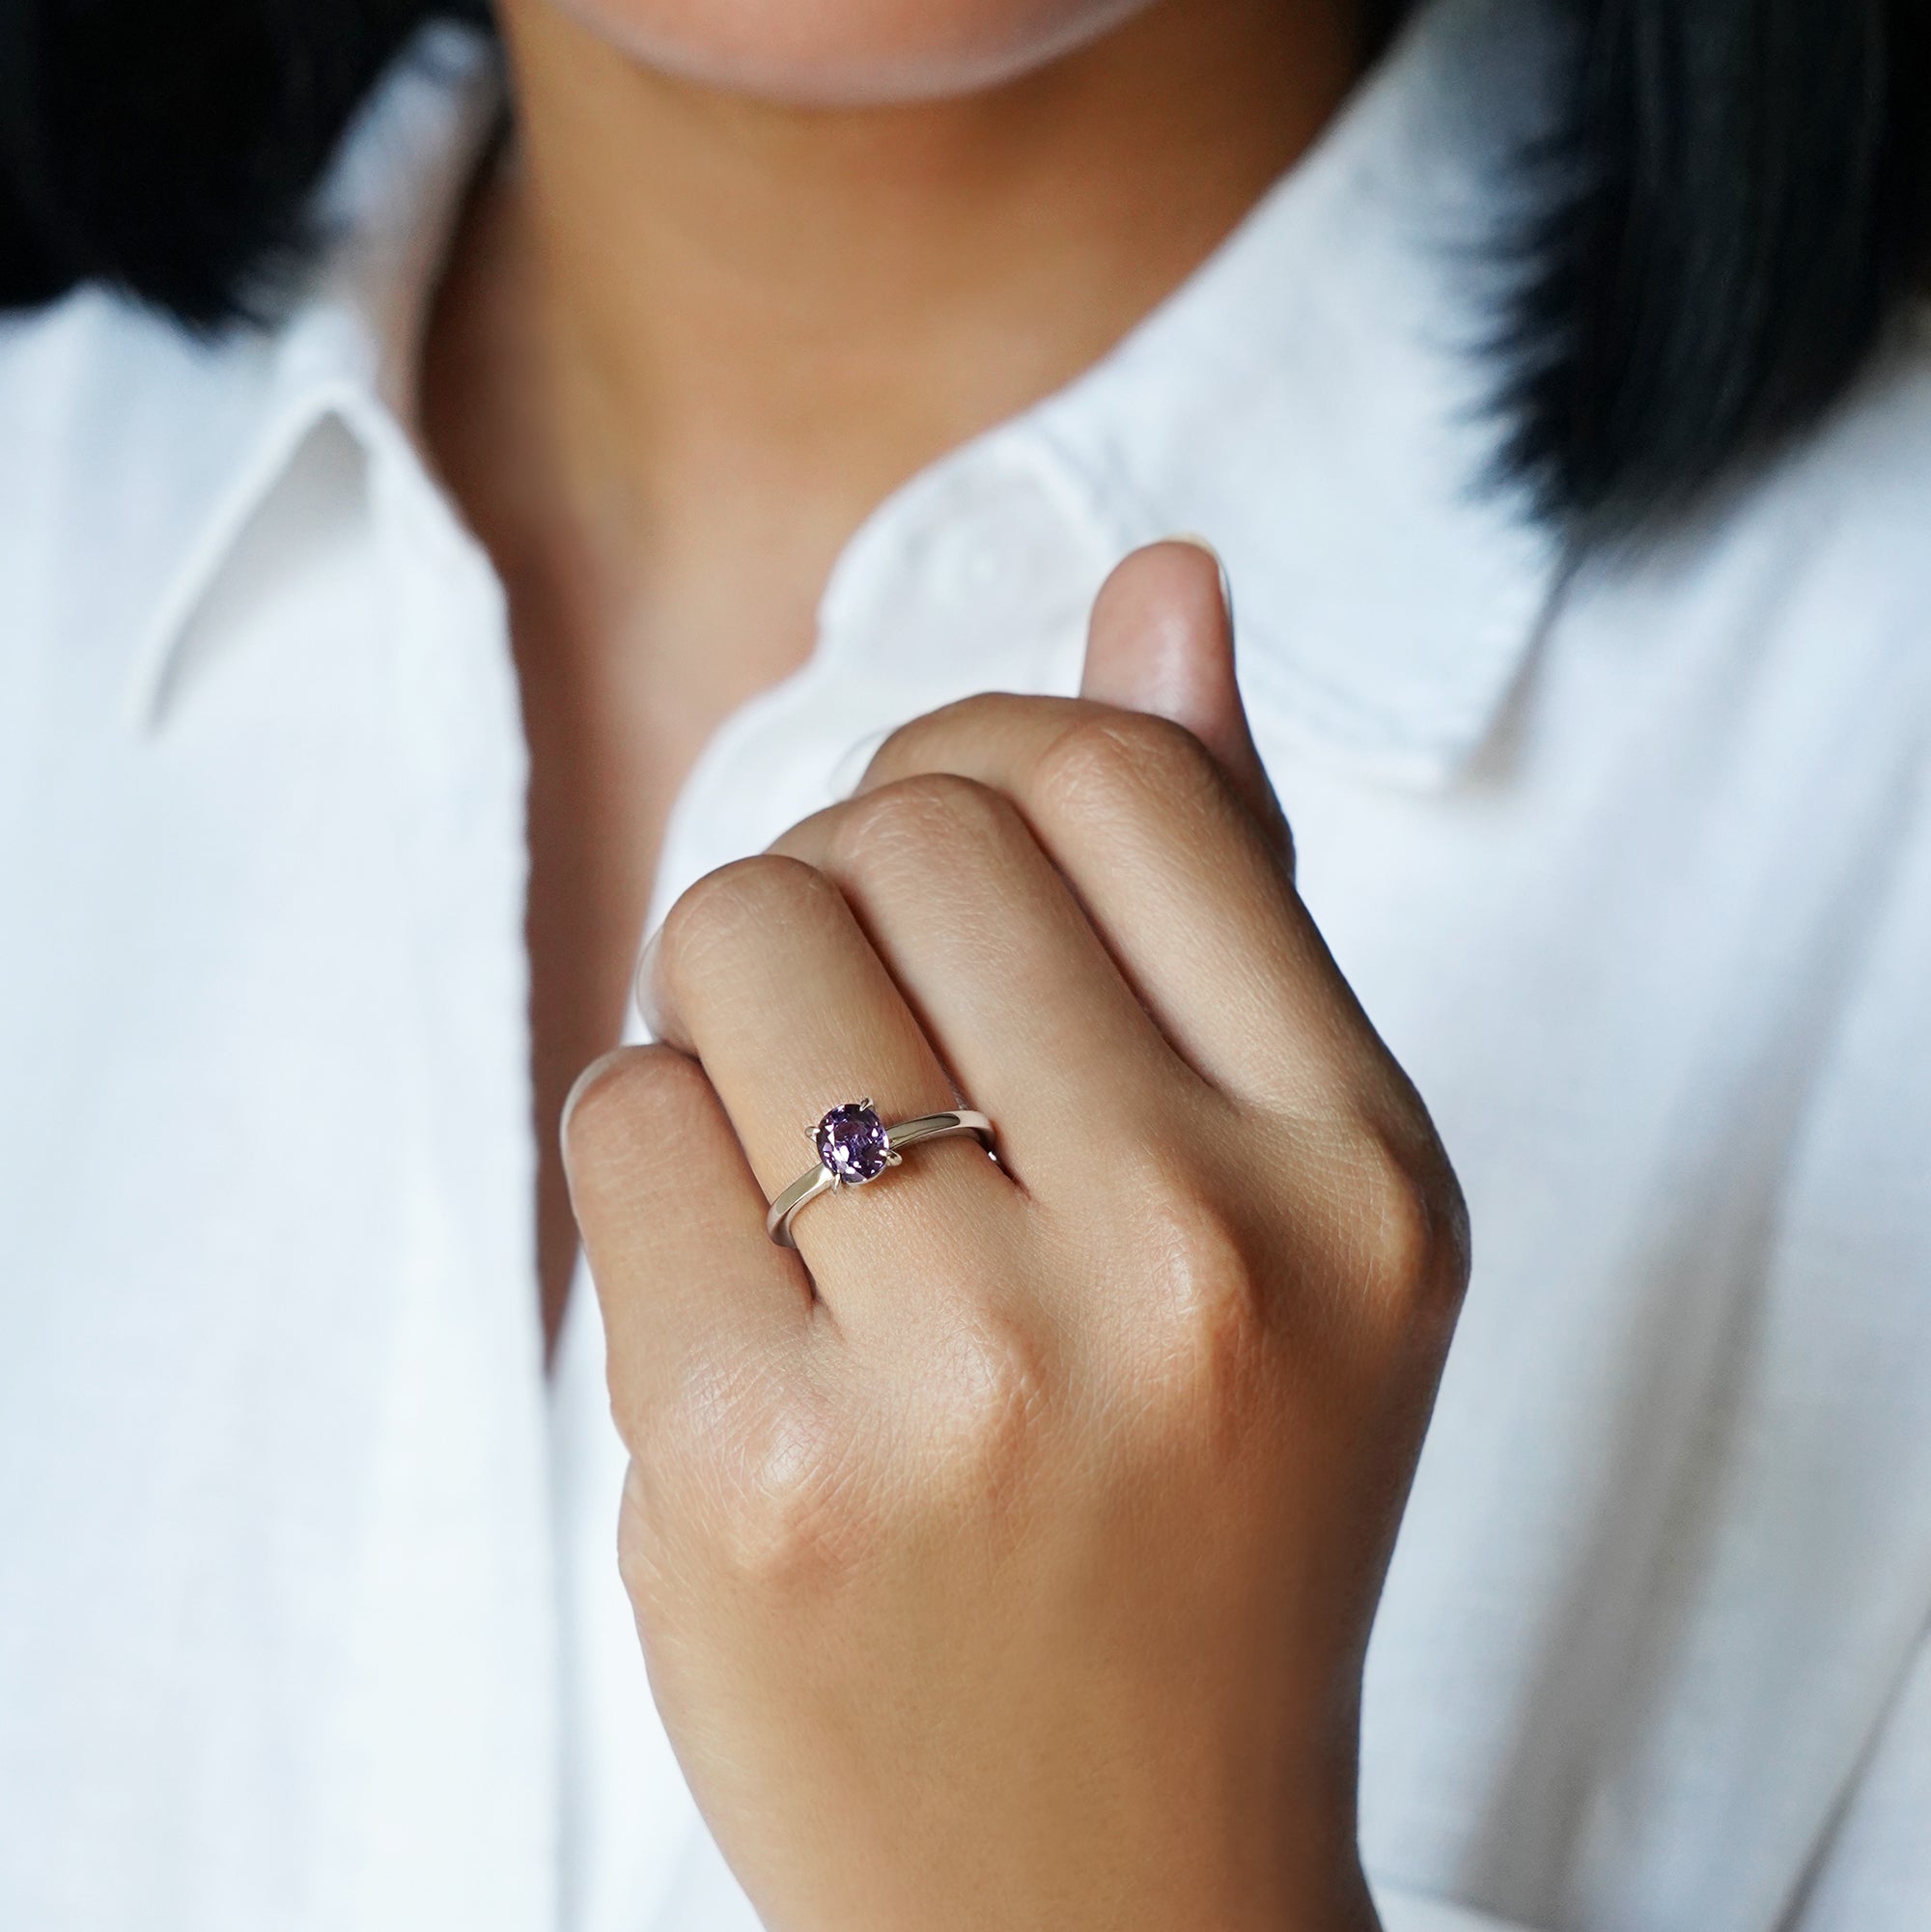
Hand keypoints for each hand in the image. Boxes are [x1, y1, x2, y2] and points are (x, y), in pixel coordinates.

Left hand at [564, 542, 1468, 1931]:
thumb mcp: (1287, 1203)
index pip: (1114, 777)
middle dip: (851, 888)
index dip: (990, 767)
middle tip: (878, 1037)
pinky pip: (621, 1111)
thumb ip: (1224, 887)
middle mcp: (1196, 1255)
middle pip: (897, 826)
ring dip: (735, 1005)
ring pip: (736, 930)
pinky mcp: (753, 1470)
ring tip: (812, 1153)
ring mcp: (973, 1371)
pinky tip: (741, 1284)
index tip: (954, 868)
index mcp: (1361, 1174)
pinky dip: (653, 1155)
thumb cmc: (1200, 1513)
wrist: (1101, 1887)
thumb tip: (1166, 576)